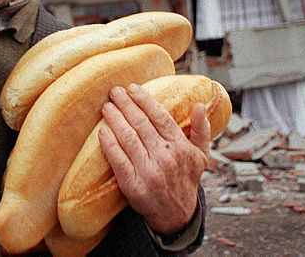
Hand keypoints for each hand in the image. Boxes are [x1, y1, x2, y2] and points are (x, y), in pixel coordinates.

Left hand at [98, 83, 210, 234]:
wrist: (176, 215)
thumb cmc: (186, 180)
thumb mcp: (201, 155)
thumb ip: (202, 129)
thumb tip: (199, 105)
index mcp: (181, 147)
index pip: (160, 117)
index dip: (144, 100)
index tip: (132, 88)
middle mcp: (165, 158)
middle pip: (141, 124)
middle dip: (125, 104)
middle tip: (114, 92)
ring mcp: (148, 172)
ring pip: (128, 138)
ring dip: (115, 119)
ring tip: (107, 107)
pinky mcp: (133, 186)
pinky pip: (118, 160)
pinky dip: (109, 144)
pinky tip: (102, 131)